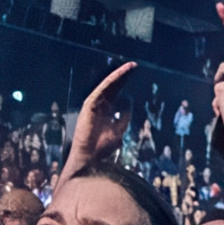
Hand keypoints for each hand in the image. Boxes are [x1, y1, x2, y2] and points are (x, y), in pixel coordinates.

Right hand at [62, 63, 137, 182]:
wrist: (89, 158)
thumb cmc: (101, 149)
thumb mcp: (118, 133)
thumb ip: (122, 121)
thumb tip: (128, 110)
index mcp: (105, 113)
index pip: (116, 95)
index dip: (124, 85)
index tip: (134, 76)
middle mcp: (98, 107)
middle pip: (112, 88)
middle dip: (123, 77)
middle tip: (134, 66)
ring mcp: (94, 105)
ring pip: (108, 86)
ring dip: (119, 75)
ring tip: (131, 66)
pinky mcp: (90, 104)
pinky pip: (103, 89)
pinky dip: (113, 80)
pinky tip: (122, 72)